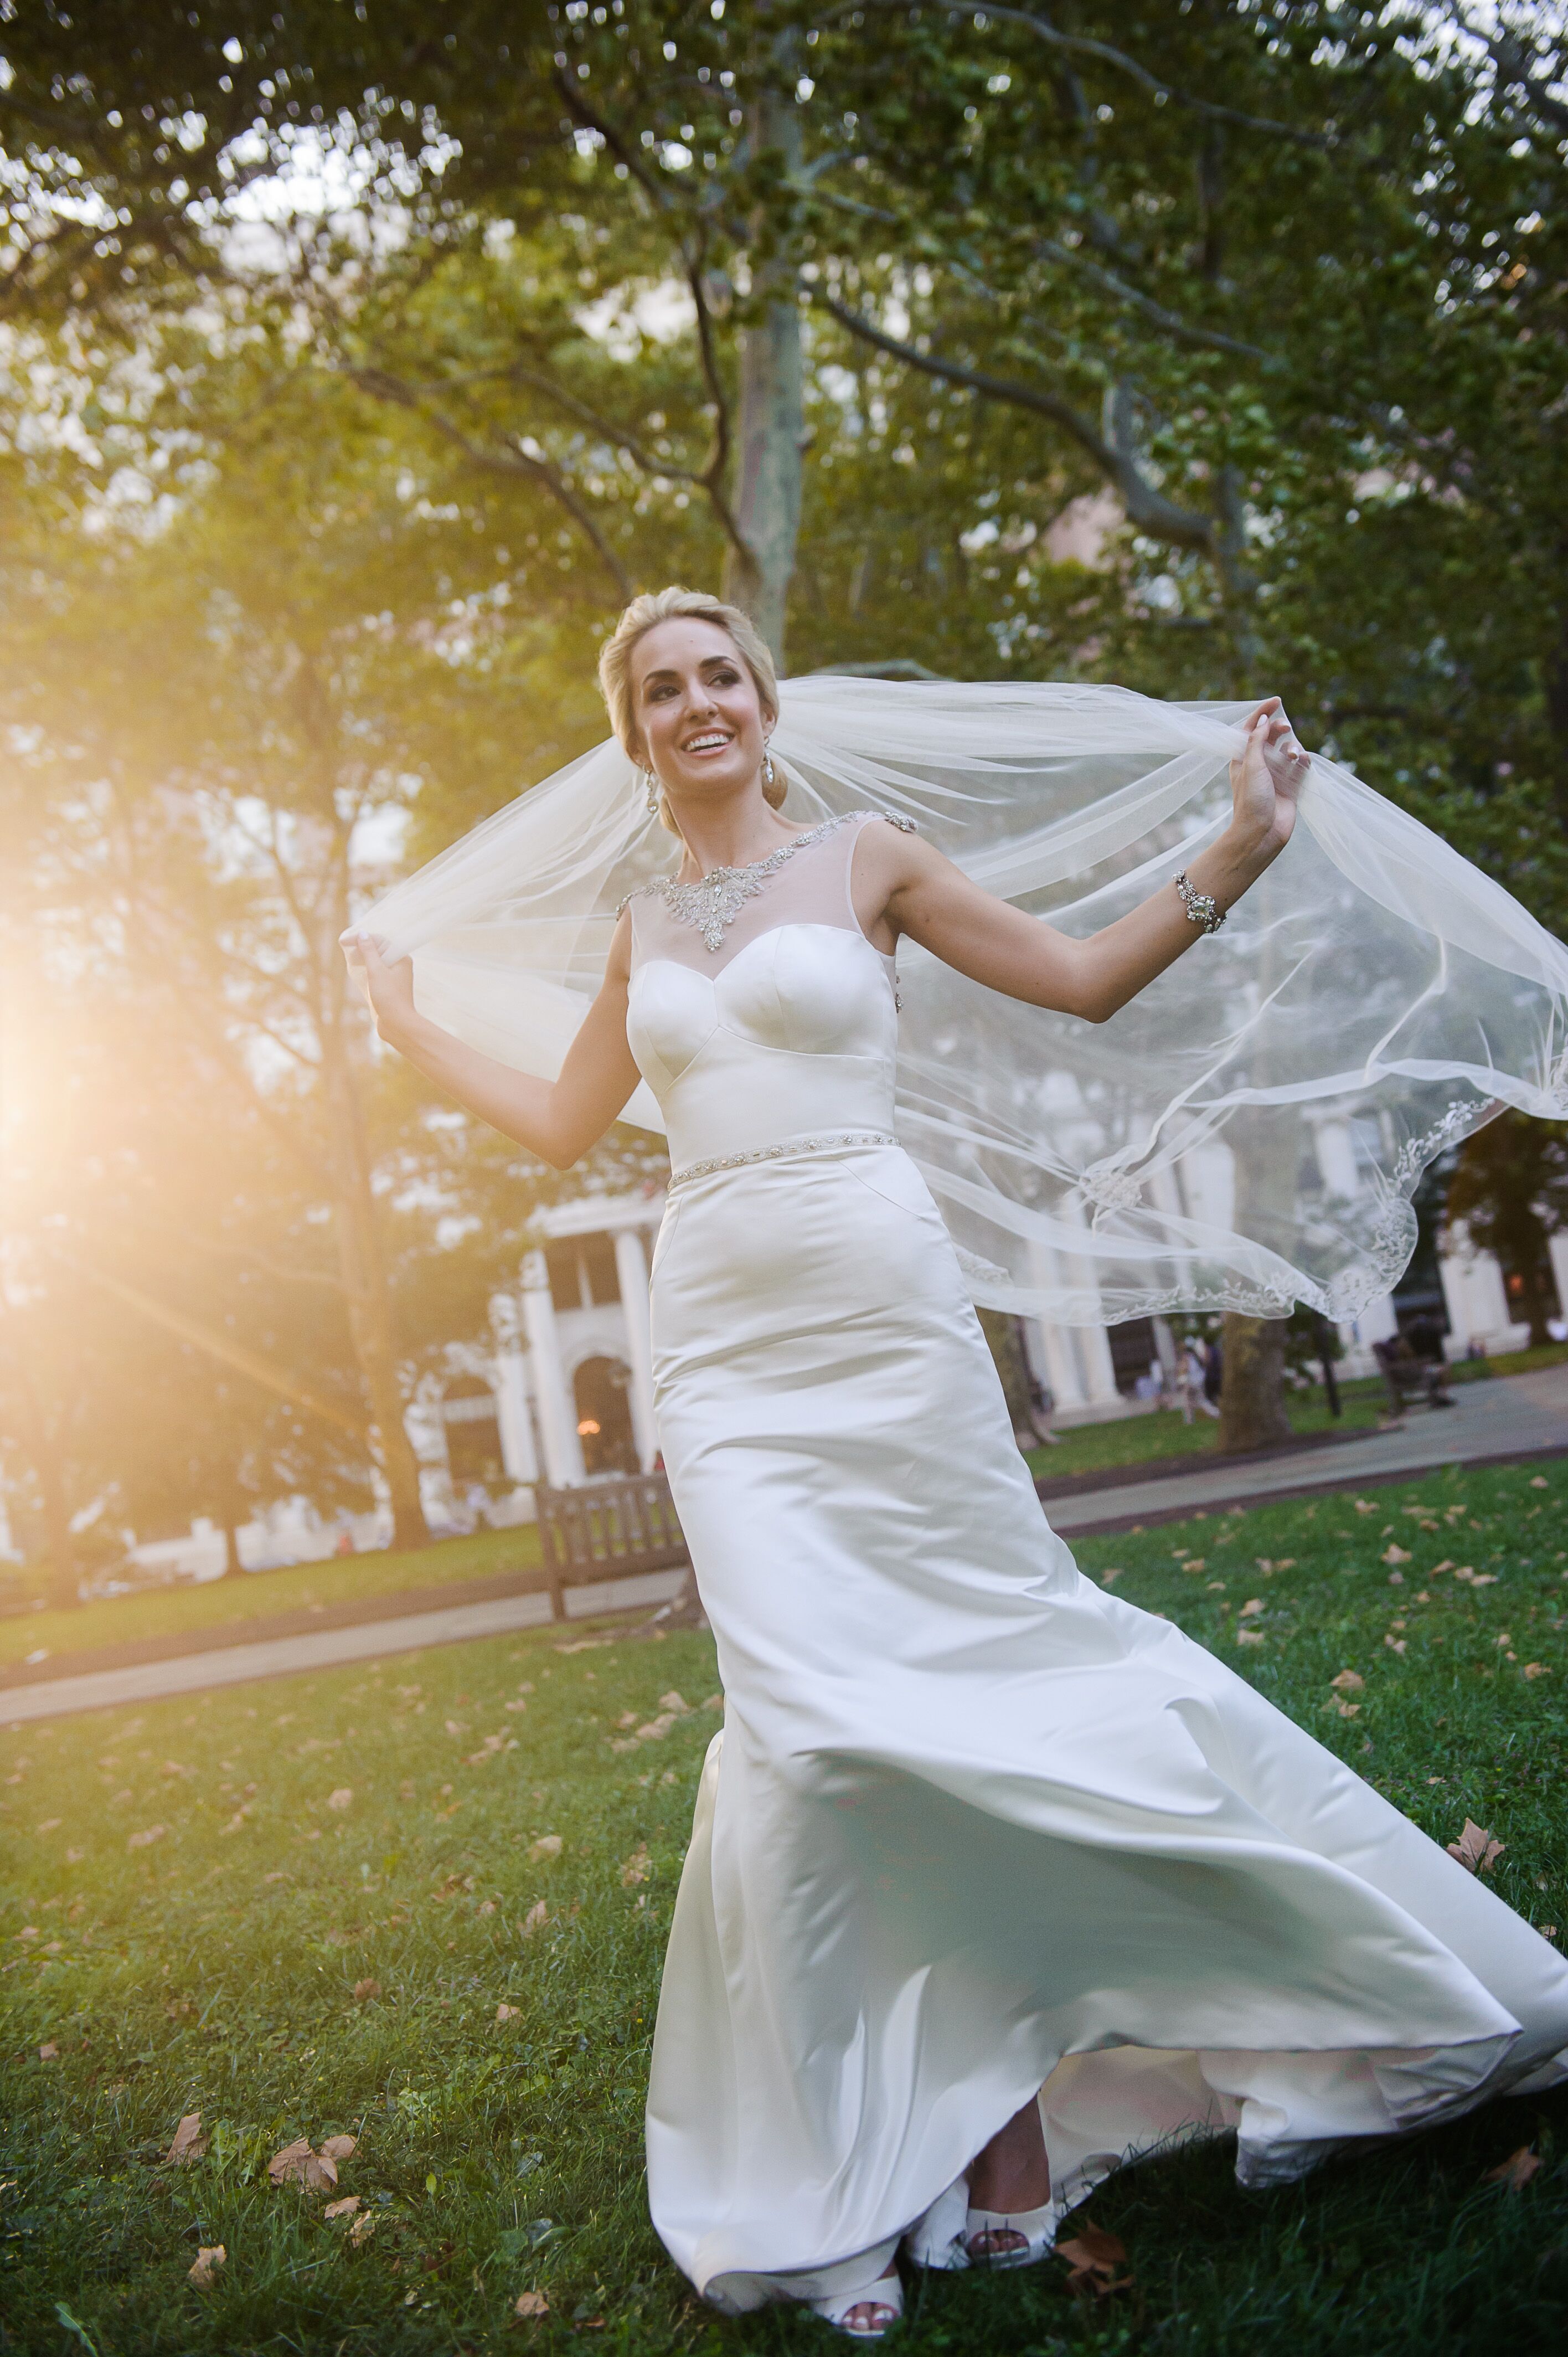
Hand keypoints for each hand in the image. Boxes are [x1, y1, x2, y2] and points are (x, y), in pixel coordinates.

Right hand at [342, 931, 418, 1042]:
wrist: (397, 1024)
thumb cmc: (388, 996)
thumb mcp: (376, 970)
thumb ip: (369, 951)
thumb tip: (363, 934)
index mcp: (401, 958)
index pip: (379, 940)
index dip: (361, 938)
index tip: (344, 942)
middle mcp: (400, 966)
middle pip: (379, 950)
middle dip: (362, 948)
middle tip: (345, 949)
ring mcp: (395, 977)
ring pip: (377, 962)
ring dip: (363, 958)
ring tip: (350, 960)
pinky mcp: (389, 988)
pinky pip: (377, 973)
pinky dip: (366, 970)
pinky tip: (357, 971)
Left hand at [1228, 695, 1310, 855]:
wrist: (1262, 833)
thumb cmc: (1251, 800)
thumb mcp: (1250, 765)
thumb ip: (1256, 740)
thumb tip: (1264, 720)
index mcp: (1243, 758)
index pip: (1252, 728)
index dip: (1263, 713)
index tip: (1277, 701)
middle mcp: (1259, 764)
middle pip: (1272, 736)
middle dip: (1280, 728)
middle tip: (1285, 727)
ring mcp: (1276, 775)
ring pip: (1288, 749)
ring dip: (1292, 746)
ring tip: (1293, 755)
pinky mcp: (1291, 785)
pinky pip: (1300, 766)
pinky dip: (1303, 760)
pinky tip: (1302, 760)